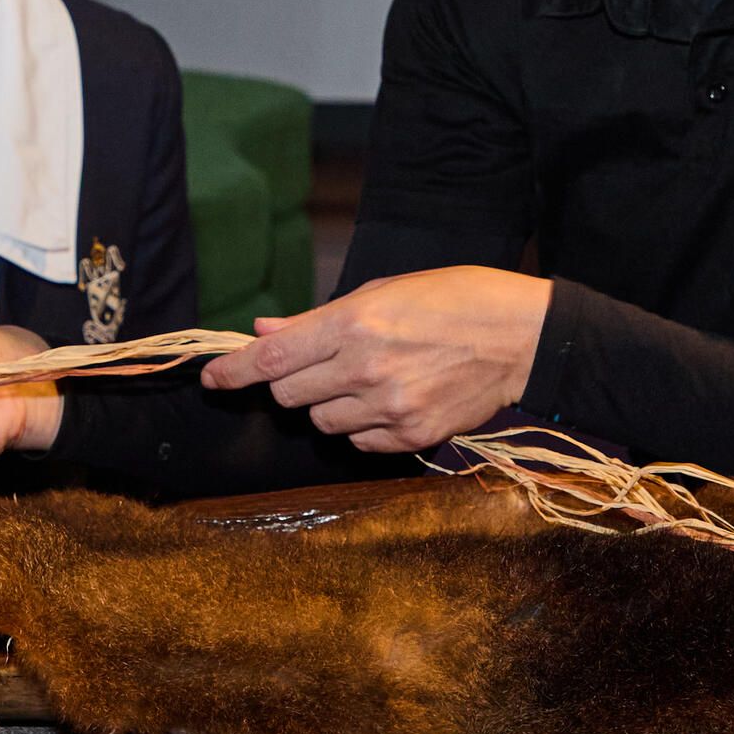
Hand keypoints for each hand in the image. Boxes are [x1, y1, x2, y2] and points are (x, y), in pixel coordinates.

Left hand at [198, 267, 551, 452]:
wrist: (521, 337)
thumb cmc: (454, 300)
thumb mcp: (383, 292)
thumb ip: (318, 319)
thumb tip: (266, 331)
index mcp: (353, 325)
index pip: (271, 358)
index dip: (233, 372)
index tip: (212, 379)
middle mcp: (365, 369)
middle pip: (290, 396)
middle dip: (292, 383)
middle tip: (318, 367)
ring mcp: (390, 408)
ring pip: (322, 423)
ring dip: (328, 405)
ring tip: (364, 379)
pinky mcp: (413, 435)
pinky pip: (359, 442)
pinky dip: (361, 425)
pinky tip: (389, 399)